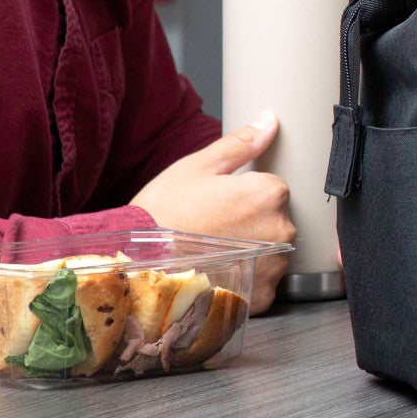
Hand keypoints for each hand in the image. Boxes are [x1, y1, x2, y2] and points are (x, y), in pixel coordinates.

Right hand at [132, 113, 294, 313]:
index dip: (244, 195)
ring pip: (271, 251)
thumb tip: (269, 121)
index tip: (220, 204)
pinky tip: (217, 273)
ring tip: (212, 253)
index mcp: (269, 193)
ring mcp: (273, 265)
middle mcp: (281, 230)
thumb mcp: (198, 168)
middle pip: (275, 219)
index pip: (273, 188)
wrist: (135, 267)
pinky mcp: (262, 296)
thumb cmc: (163, 214)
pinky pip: (262, 282)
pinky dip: (244, 279)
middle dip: (251, 222)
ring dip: (250, 252)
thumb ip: (241, 144)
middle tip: (212, 229)